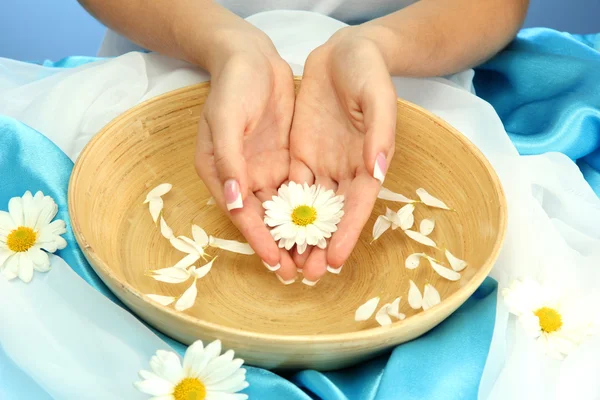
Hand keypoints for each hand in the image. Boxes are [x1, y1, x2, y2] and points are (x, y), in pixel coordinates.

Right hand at [195, 28, 297, 277]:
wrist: (252, 57)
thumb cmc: (232, 86)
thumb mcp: (226, 120)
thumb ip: (229, 160)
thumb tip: (232, 201)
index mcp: (221, 173)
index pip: (243, 214)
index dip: (259, 240)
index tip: (275, 262)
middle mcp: (244, 178)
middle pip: (265, 219)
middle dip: (283, 246)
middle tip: (302, 274)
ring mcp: (267, 169)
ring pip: (285, 209)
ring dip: (300, 234)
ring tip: (317, 259)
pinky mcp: (287, 159)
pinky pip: (301, 188)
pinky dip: (311, 208)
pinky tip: (327, 225)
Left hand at [289, 26, 397, 282]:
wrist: (345, 53)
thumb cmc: (367, 72)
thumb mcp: (378, 97)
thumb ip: (379, 134)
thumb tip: (376, 170)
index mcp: (369, 162)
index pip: (358, 206)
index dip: (347, 234)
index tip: (333, 260)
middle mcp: (346, 170)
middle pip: (333, 215)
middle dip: (320, 244)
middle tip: (306, 274)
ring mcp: (322, 163)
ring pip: (310, 207)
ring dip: (300, 234)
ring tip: (288, 261)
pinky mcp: (301, 154)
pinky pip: (291, 185)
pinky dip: (284, 208)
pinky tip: (272, 228)